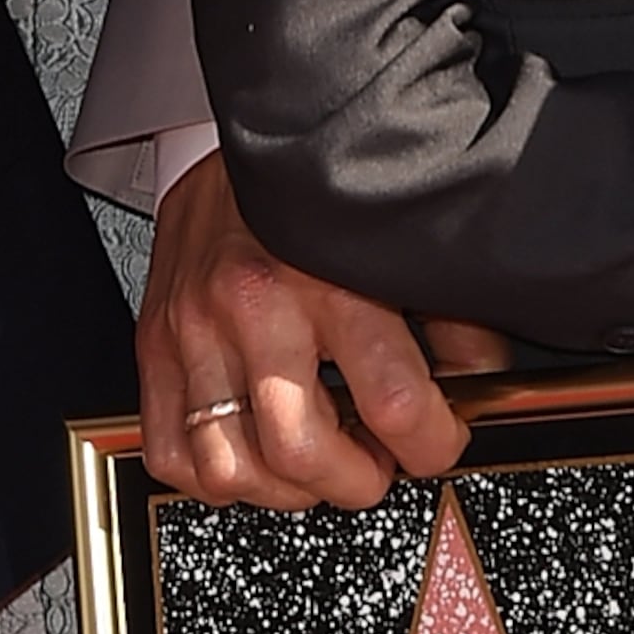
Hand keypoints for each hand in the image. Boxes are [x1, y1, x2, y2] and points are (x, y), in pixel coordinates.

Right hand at [135, 147, 471, 509]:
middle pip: (302, 451)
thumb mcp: (405, 245)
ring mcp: (193, 330)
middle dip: (357, 480)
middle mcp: (253, 304)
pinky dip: (216, 475)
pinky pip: (172, 452)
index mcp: (330, 274)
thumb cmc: (320, 196)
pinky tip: (255, 450)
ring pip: (230, 468)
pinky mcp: (154, 347)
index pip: (394, 402)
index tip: (439, 441)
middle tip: (377, 462)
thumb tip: (479, 386)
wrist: (240, 145)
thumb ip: (452, 319)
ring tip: (316, 459)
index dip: (434, 444)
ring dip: (285, 488)